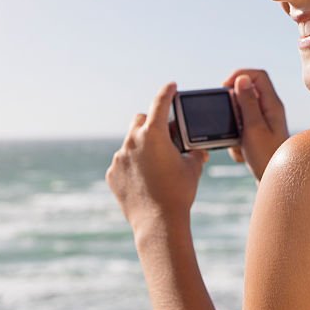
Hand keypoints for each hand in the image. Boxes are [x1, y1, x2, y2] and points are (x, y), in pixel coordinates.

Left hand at [106, 81, 209, 232]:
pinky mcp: (112, 174)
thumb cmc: (179, 192)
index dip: (168, 91)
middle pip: (139, 120)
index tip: (171, 86)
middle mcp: (133, 141)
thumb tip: (197, 149)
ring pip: (129, 143)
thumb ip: (194, 152)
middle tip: (163, 134)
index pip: (161, 102)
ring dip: (141, 147)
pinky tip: (143, 180)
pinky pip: (122, 163)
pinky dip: (132, 166)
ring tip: (154, 165)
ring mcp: (119, 158)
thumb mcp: (193, 168)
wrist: (158, 223)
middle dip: (150, 123)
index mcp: (154, 134)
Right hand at [221, 69, 289, 181]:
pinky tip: (242, 154)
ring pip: (241, 113)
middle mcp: (270, 110)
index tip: (225, 89)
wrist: (278, 183)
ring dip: (234, 128)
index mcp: (272, 104)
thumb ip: (247, 103)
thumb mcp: (253, 128)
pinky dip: (237, 140)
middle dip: (233, 109)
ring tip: (239, 144)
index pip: (257, 75)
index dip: (239, 76)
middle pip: (247, 93)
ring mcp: (265, 121)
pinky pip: (242, 128)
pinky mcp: (259, 133)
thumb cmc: (268, 157)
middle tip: (232, 125)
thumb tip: (242, 78)